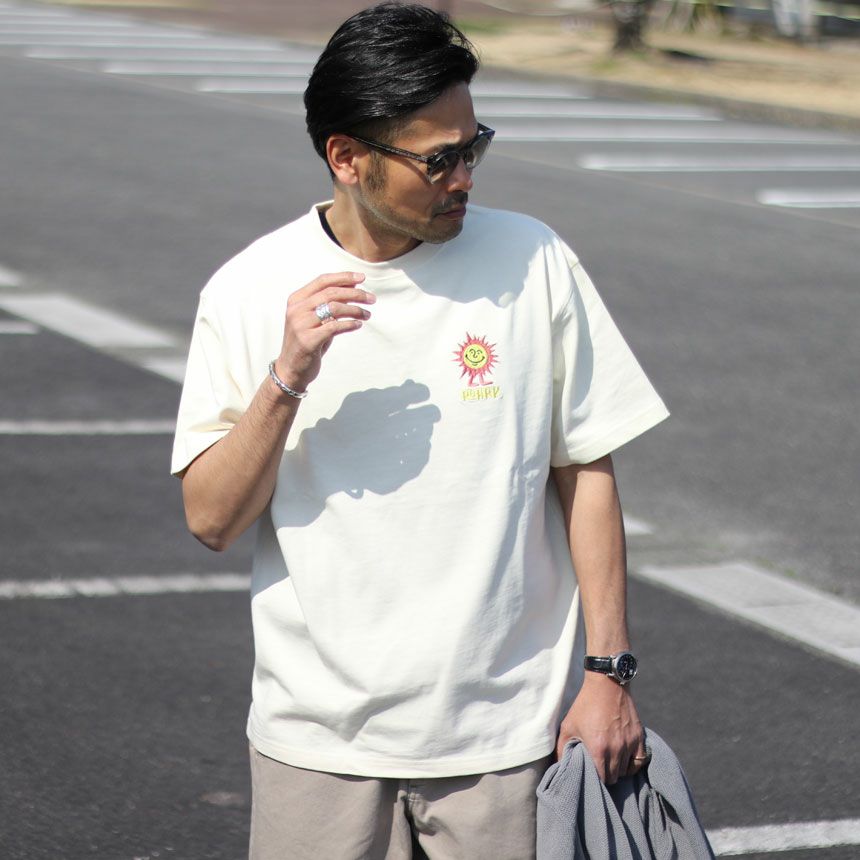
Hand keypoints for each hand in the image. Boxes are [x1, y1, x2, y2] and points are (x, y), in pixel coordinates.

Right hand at [274, 272, 374, 392]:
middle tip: (372, 298)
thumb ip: (328, 303)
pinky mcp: (308, 340)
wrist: (291, 369)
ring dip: (355, 310)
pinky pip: (334, 327)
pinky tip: (358, 325)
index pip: (322, 281)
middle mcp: (296, 310)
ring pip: (334, 308)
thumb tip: (353, 287)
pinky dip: (350, 324)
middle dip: (355, 293)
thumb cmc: (308, 341)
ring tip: (367, 314)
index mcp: (296, 300)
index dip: (344, 277)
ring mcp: (300, 325)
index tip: (362, 278)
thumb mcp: (315, 319)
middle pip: (331, 293)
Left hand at [556, 673, 646, 783]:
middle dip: (606, 776)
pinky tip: (624, 760)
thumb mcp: (568, 725)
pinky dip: (632, 764)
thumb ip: (562, 748)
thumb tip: (558, 765)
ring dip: (618, 769)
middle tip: (600, 768)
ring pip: (626, 770)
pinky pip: (639, 761)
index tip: (591, 774)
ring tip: (610, 762)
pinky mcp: (639, 736)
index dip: (595, 779)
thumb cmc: (584, 705)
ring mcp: (629, 743)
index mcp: (598, 748)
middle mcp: (616, 748)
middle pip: (614, 777)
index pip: (601, 779)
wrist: (606, 684)